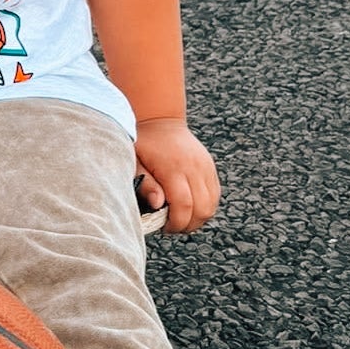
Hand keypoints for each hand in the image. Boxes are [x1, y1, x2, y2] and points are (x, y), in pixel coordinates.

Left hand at [133, 118, 219, 233]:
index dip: (176, 223)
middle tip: (172, 226)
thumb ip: (145, 184)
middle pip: (202, 208)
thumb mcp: (134, 162)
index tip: (164, 227)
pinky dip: (206, 205)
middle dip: (188, 225)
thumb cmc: (143, 143)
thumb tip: (158, 204)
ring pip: (212, 204)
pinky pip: (215, 194)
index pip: (184, 205)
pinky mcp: (210, 166)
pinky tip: (190, 206)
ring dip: (198, 217)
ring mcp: (205, 166)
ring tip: (181, 217)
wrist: (159, 120)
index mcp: (173, 167)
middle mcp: (193, 167)